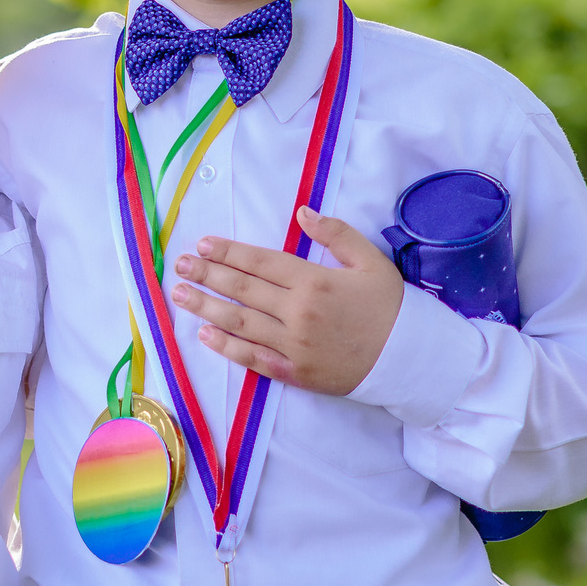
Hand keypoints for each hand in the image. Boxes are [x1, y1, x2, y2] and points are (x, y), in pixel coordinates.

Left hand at [169, 208, 404, 395]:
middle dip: (207, 275)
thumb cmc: (388, 306)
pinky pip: (253, 358)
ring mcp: (294, 345)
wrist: (407, 358)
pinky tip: (205, 334)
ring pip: (240, 323)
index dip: (228, 252)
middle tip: (180, 265)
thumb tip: (301, 213)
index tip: (203, 244)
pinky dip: (227, 347)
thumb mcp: (370, 260)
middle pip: (243, 290)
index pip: (260, 262)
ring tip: (179, 295)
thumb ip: (335, 233)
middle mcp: (298, 312)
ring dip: (206, 307)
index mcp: (314, 281)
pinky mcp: (294, 372)